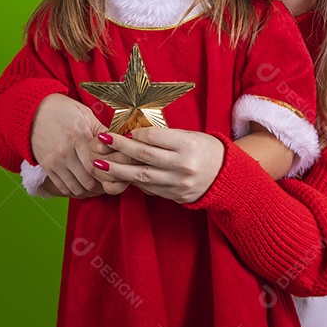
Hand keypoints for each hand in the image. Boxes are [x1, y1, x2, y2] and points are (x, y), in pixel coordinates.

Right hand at [30, 94, 125, 197]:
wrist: (33, 111)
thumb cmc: (63, 110)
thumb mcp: (86, 114)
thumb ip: (102, 131)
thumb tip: (121, 141)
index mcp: (79, 137)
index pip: (98, 166)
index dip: (111, 175)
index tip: (119, 175)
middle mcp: (66, 152)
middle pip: (89, 181)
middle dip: (103, 186)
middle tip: (112, 184)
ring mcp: (55, 162)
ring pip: (77, 188)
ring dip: (91, 192)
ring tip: (100, 187)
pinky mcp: (47, 168)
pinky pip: (64, 188)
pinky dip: (76, 192)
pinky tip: (85, 187)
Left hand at [91, 128, 225, 203]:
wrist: (225, 176)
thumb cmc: (205, 150)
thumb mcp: (190, 136)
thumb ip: (165, 137)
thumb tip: (135, 134)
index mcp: (188, 145)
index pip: (155, 137)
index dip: (135, 133)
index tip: (121, 131)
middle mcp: (182, 165)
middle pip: (144, 156)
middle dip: (120, 148)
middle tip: (101, 141)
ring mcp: (178, 183)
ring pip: (142, 176)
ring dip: (118, 170)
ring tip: (100, 164)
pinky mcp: (174, 196)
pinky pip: (149, 188)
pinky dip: (133, 181)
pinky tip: (119, 175)